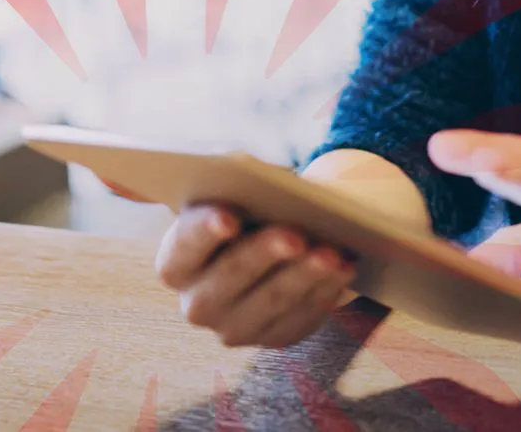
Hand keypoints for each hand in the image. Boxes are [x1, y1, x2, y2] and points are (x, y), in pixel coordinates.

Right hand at [154, 203, 359, 347]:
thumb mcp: (237, 192)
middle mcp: (198, 304)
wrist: (272, 239)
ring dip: (304, 276)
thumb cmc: (248, 207)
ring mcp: (235, 328)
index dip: (203, 232)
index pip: (182, 250)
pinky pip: (300, 318)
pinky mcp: (274, 338)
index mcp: (176, 263)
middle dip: (264, 254)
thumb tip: (274, 181)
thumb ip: (241, 185)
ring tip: (332, 253)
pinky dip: (325, 291)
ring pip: (271, 302)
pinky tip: (344, 268)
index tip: (229, 217)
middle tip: (295, 235)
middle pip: (229, 278)